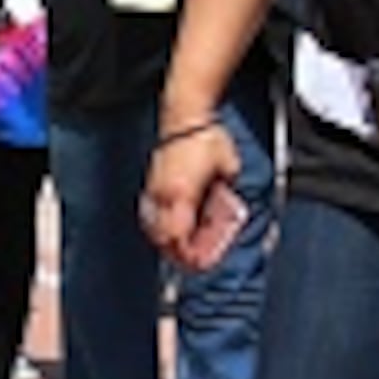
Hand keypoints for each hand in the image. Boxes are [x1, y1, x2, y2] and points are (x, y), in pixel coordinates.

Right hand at [138, 120, 241, 269]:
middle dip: (175, 252)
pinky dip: (157, 224)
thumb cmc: (206, 138)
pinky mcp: (152, 180)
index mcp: (182, 193)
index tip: (197, 262)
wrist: (185, 116)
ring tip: (178, 248)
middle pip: (162, 235)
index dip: (187, 253)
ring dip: (165, 239)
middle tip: (190, 260)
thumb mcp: (229, 167)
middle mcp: (164, 193)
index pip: (178, 235)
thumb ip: (227, 191)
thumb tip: (227, 205)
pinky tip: (165, 227)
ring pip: (152, 225)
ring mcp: (154, 187)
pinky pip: (149, 211)